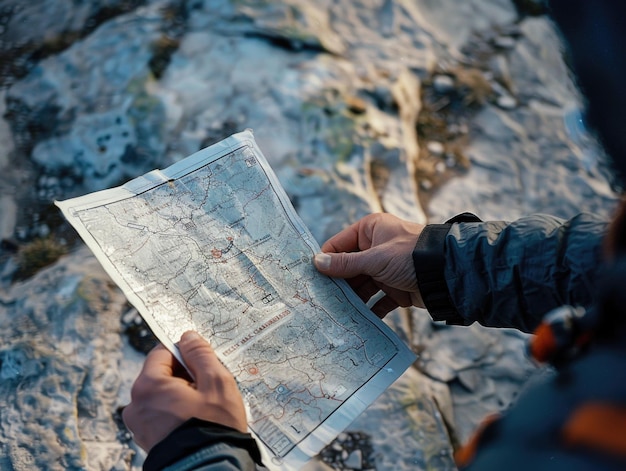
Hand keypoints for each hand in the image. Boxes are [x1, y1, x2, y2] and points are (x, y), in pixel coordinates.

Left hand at [122, 331, 246, 451]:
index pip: (162, 352)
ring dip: (182, 394)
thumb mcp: (216, 383)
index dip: (184, 351)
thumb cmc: (213, 427)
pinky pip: (161, 414)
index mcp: (148, 386)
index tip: (203, 358)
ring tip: (206, 406)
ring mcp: (139, 425)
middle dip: (185, 375)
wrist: (210, 470)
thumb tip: (188, 337)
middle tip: (209, 385)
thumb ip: (201, 355)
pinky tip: (197, 419)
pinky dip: (177, 412)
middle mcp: (136, 404)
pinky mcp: (147, 440)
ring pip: (162, 395)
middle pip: (160, 374)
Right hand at [314, 213, 424, 316]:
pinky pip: (377, 301)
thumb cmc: (410, 256)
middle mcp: (376, 248)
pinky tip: (355, 322)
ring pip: (361, 286)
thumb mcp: (374, 259)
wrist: (447, 275)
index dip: (325, 260)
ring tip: (333, 314)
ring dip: (351, 300)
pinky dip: (368, 311)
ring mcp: (385, 270)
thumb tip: (317, 262)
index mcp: (370, 230)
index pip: (339, 245)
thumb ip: (345, 264)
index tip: (309, 277)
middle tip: (317, 300)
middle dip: (337, 284)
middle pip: (348, 268)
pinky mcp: (395, 289)